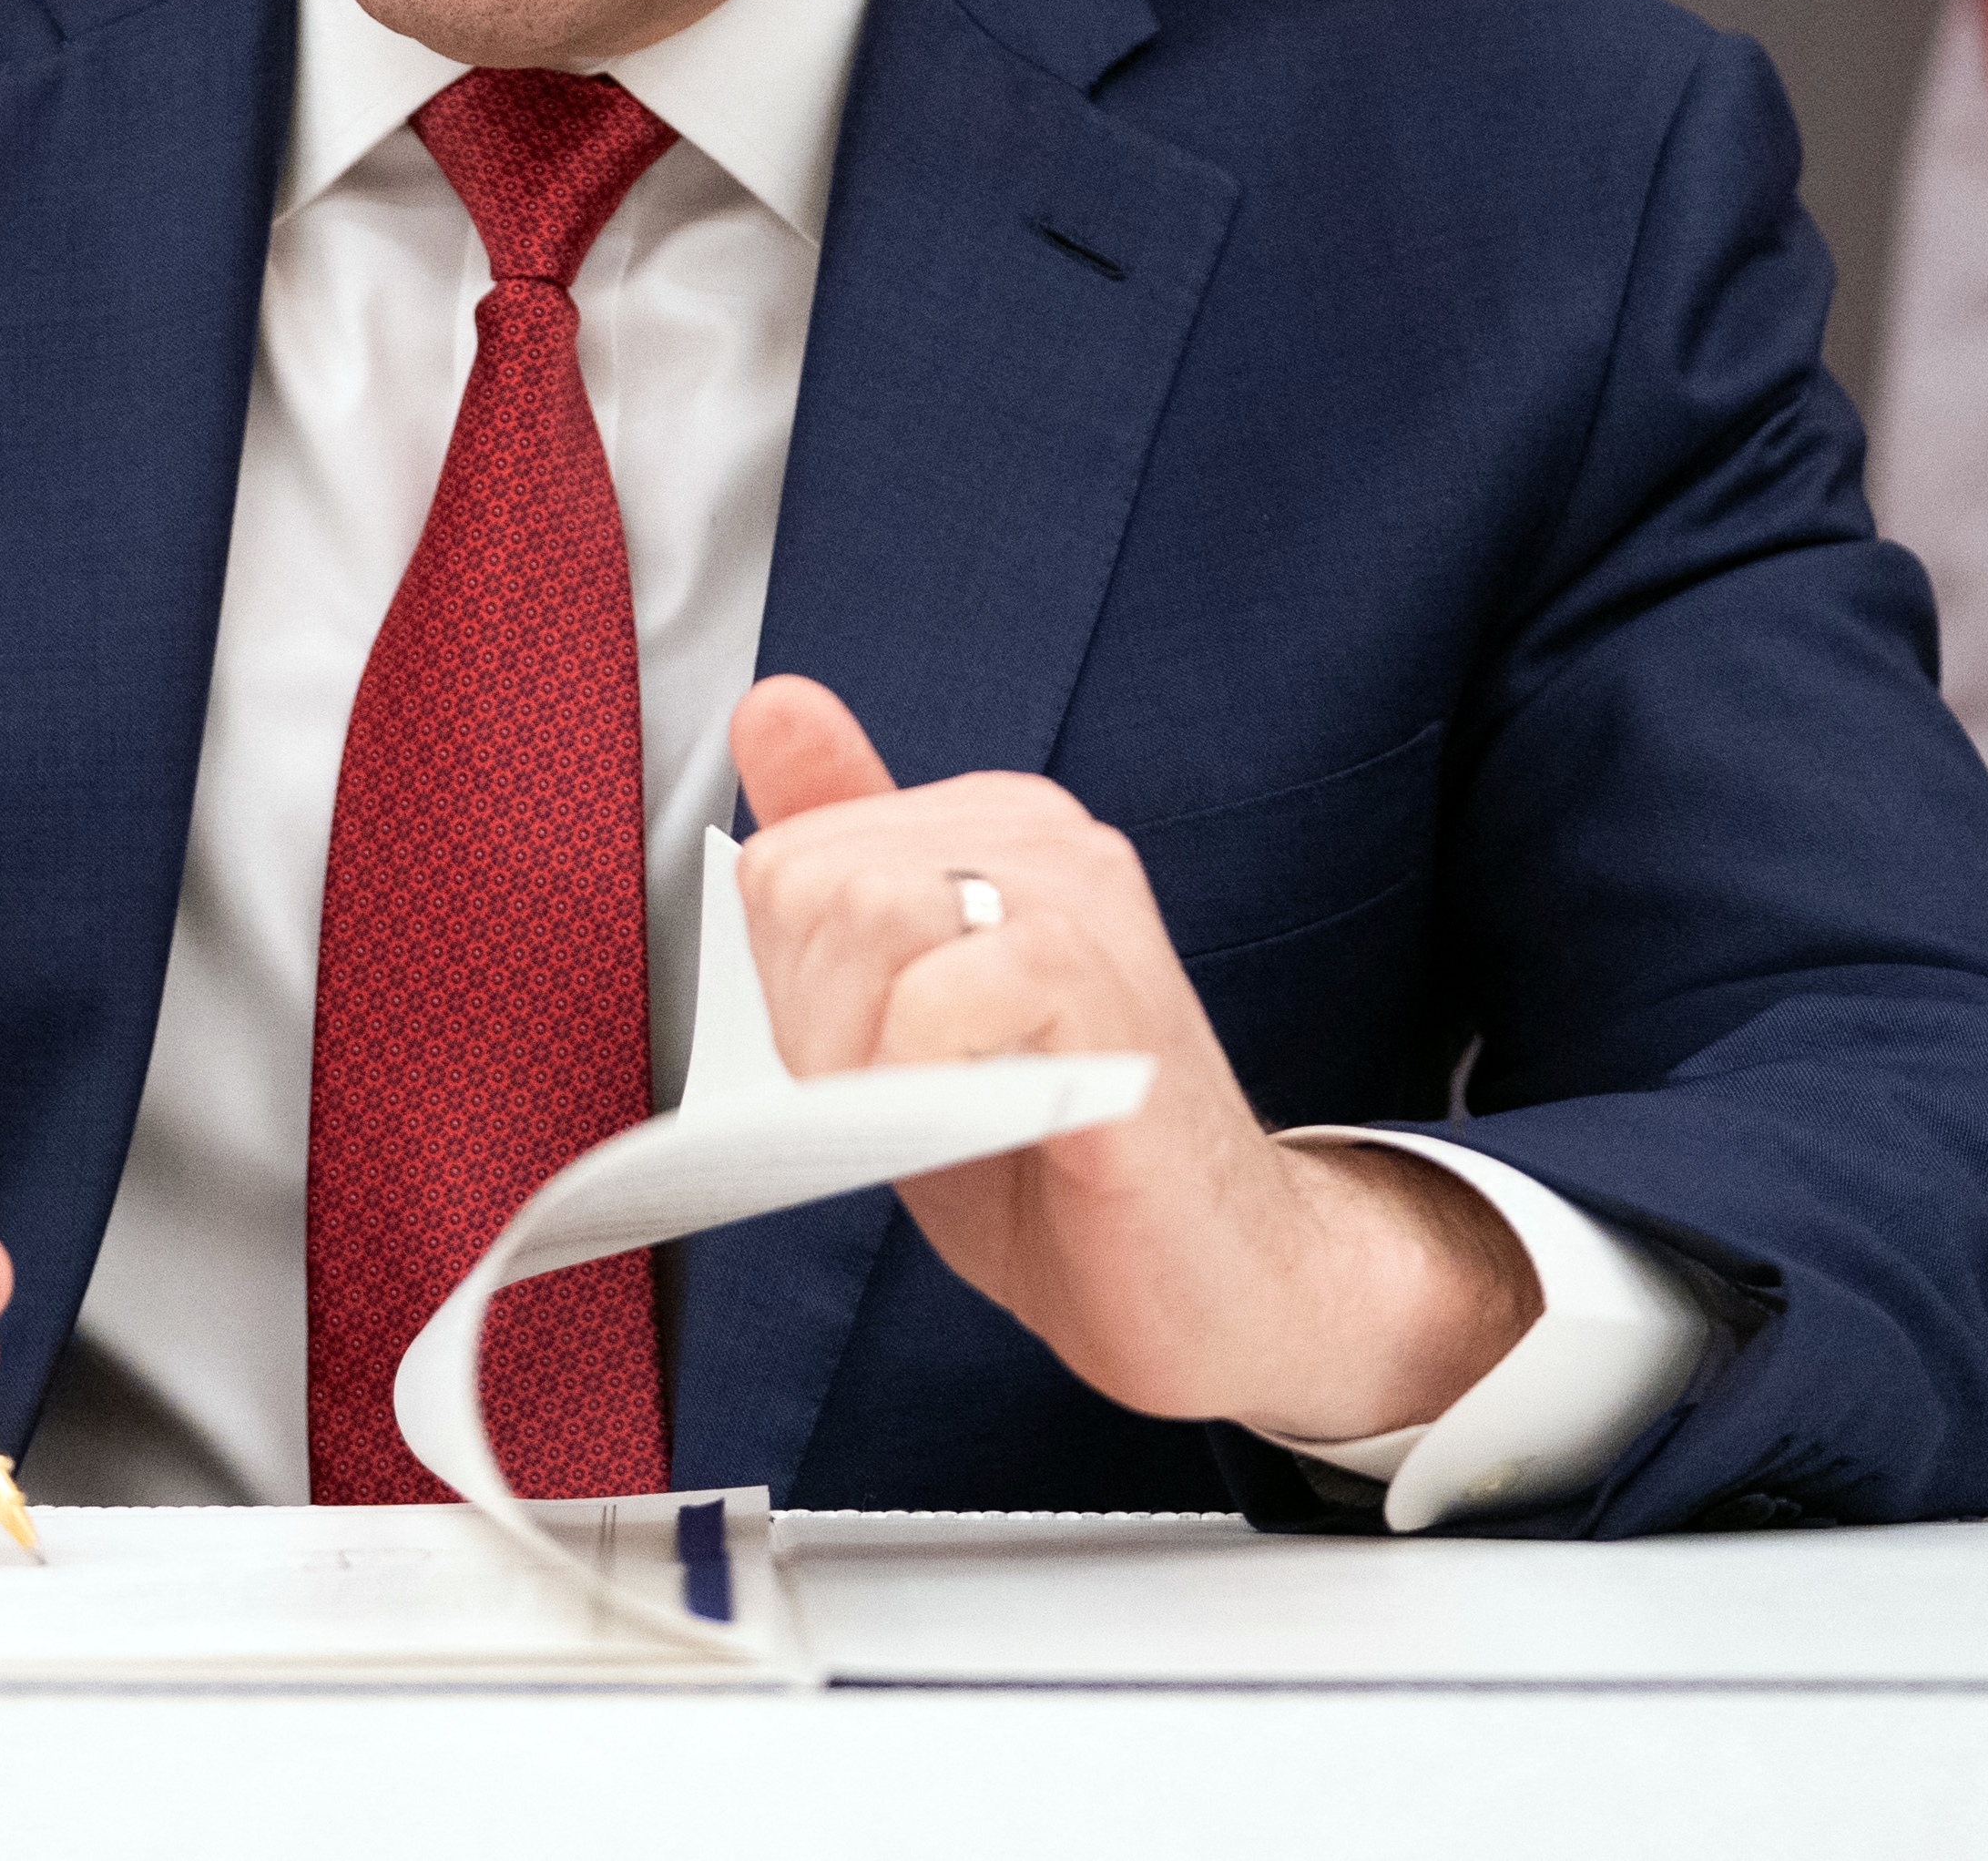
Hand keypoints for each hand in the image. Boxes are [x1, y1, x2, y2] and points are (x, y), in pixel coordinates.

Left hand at [729, 676, 1537, 1445]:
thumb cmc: (1056, 1166)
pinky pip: (938, 993)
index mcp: (991, 827)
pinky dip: (921, 1076)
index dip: (799, 999)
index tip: (884, 1070)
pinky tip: (981, 1119)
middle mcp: (1042, 835)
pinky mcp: (1101, 978)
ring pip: (863, 913)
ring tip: (951, 1115)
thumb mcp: (903, 1020)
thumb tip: (772, 703)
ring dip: (864, 1057)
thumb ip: (838, 863)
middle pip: (811, 885)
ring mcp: (1082, 896)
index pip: (787, 861)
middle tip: (919, 1106)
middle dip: (820, 1028)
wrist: (1216, 1284)